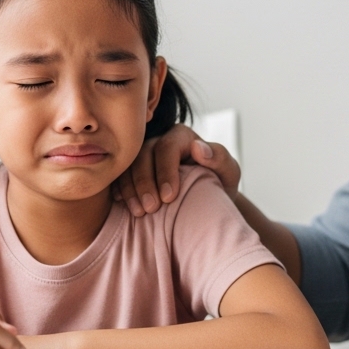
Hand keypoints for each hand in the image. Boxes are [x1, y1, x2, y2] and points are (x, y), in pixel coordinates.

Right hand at [115, 123, 240, 215]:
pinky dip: (120, 189)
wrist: (207, 203)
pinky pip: (119, 175)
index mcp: (181, 136)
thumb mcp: (229, 172)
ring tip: (138, 212)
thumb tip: (198, 148)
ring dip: (130, 189)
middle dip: (144, 182)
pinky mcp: (131, 170)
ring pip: (128, 165)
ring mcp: (143, 155)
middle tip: (151, 209)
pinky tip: (123, 205)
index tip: (170, 197)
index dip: (166, 171)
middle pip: (143, 155)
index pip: (168, 147)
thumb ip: (220, 158)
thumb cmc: (220, 185)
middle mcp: (160, 141)